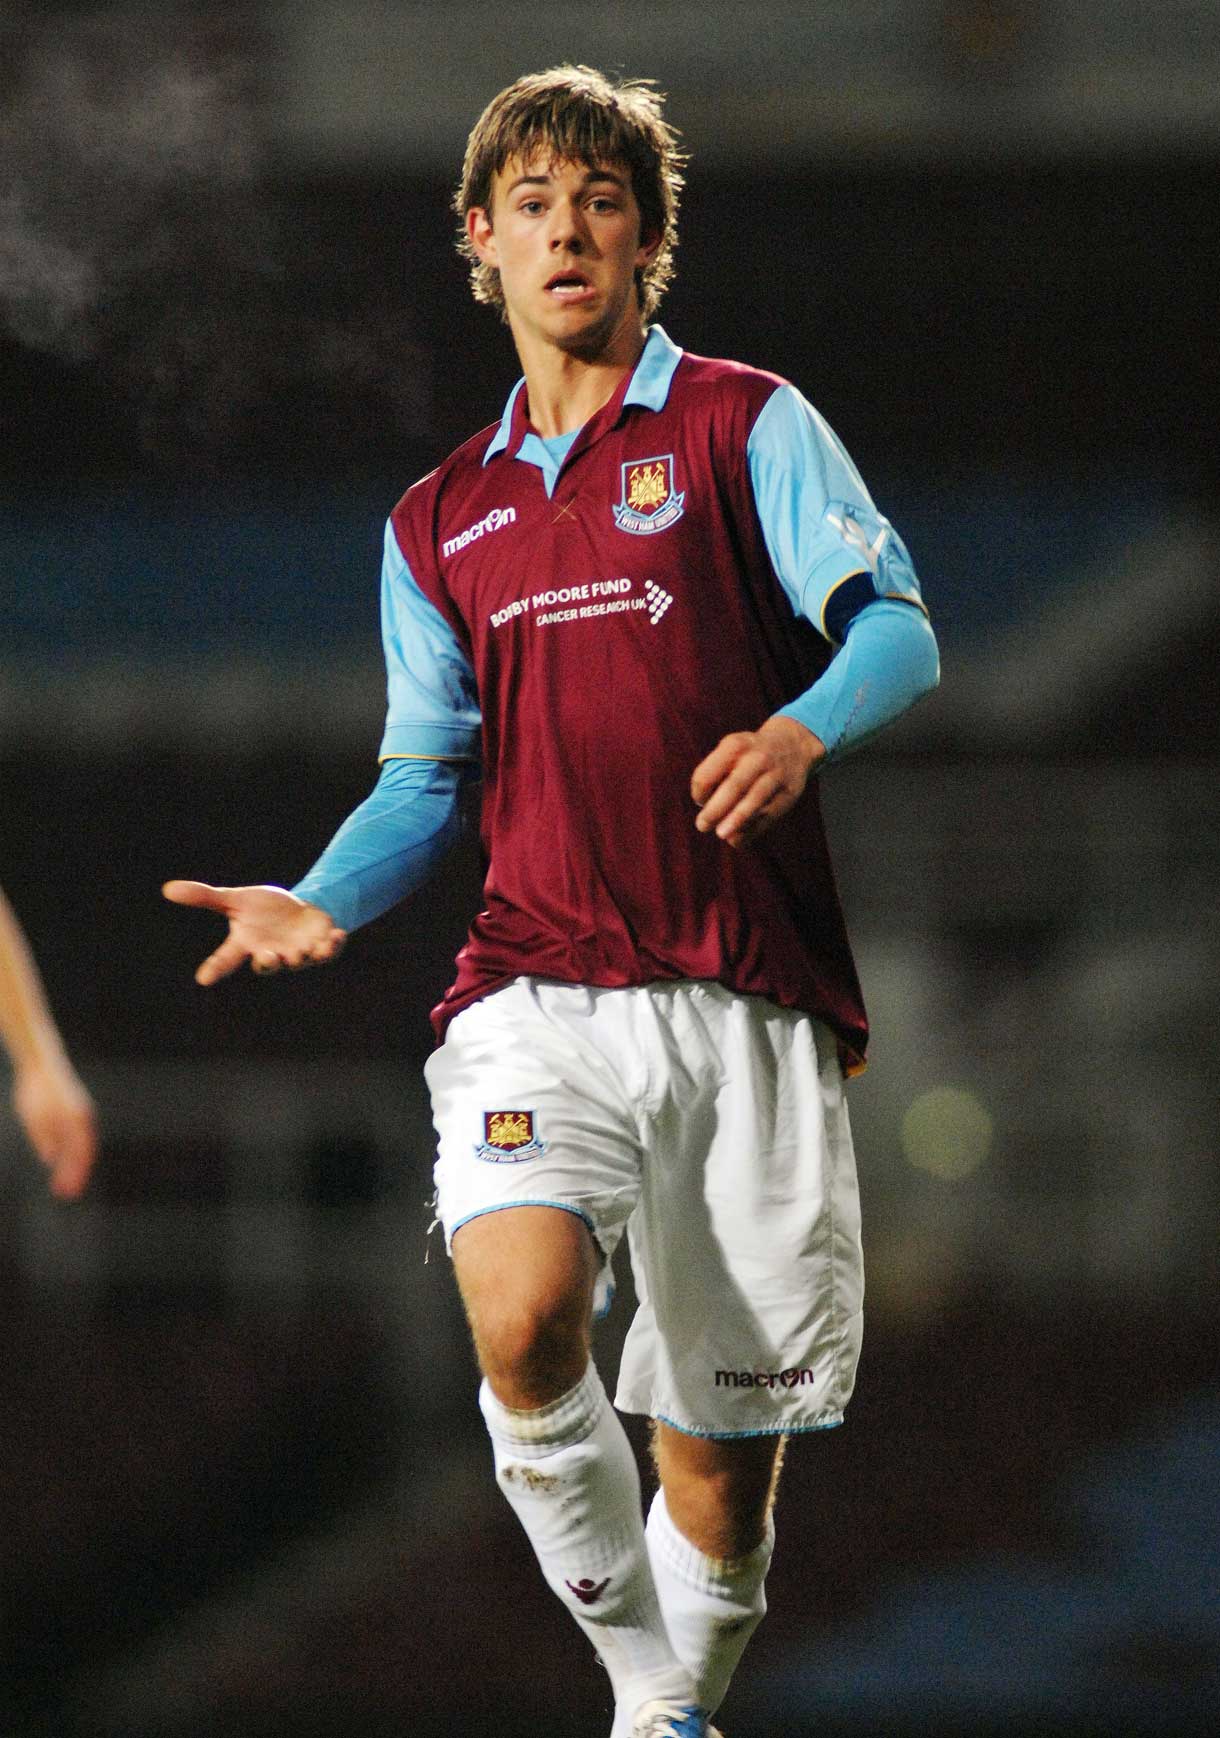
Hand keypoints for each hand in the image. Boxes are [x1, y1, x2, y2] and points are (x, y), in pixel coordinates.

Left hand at [13, 1059, 97, 1198]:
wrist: (40, 1064)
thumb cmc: (36, 1090)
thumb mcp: (35, 1117)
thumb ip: (45, 1138)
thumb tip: (51, 1158)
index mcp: (77, 1120)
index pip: (80, 1154)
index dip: (74, 1174)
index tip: (66, 1191)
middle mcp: (83, 1119)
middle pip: (83, 1153)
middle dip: (75, 1175)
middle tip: (66, 1193)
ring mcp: (80, 1115)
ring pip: (81, 1147)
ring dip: (73, 1166)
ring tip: (62, 1183)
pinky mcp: (73, 1113)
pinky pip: (76, 1138)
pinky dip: (71, 1153)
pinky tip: (60, 1162)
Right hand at [162, 881, 345, 984]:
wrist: (296, 911)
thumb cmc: (263, 910)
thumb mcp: (236, 900)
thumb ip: (206, 898)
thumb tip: (167, 889)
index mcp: (248, 944)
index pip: (227, 958)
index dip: (215, 968)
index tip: (203, 979)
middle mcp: (272, 954)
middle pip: (267, 965)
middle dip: (268, 963)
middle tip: (268, 957)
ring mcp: (298, 953)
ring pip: (301, 961)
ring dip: (305, 956)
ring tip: (308, 950)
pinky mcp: (321, 947)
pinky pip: (329, 951)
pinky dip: (333, 944)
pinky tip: (338, 933)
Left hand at [691, 715, 825, 847]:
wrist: (792, 744)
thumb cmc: (748, 754)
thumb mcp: (730, 750)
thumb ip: (714, 773)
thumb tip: (706, 807)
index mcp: (735, 746)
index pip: (709, 773)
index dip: (700, 792)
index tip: (701, 801)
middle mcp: (758, 758)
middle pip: (734, 787)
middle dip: (715, 810)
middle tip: (702, 826)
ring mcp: (776, 776)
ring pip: (754, 801)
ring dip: (735, 821)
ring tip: (722, 834)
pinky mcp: (789, 794)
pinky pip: (768, 815)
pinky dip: (751, 831)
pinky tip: (737, 840)